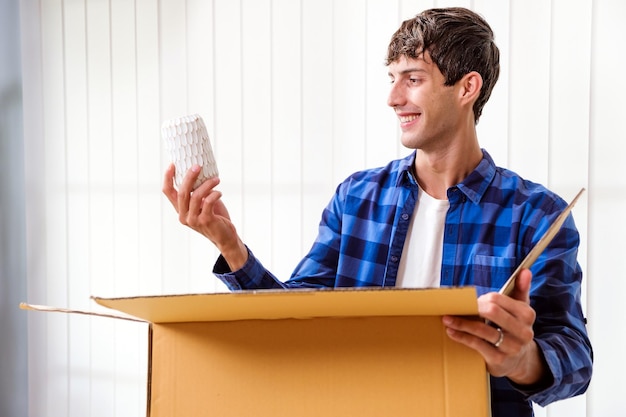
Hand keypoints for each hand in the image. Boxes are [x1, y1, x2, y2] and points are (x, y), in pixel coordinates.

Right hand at [162, 163, 247, 269]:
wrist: (225, 237)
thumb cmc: (215, 218)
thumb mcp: (203, 204)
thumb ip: (198, 192)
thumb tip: (201, 173)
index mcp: (180, 210)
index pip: (168, 192)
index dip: (168, 177)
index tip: (172, 164)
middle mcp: (183, 215)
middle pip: (182, 192)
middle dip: (189, 176)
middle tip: (198, 166)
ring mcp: (193, 219)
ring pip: (196, 196)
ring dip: (207, 184)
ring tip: (216, 180)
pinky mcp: (205, 221)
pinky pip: (208, 202)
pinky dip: (215, 194)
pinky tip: (219, 192)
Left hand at [442, 269, 548, 384]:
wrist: (520, 361)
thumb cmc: (514, 328)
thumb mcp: (521, 309)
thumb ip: (521, 289)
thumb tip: (525, 270)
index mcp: (527, 315)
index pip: (497, 299)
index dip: (480, 299)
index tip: (470, 301)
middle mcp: (523, 332)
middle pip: (491, 312)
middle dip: (471, 309)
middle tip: (455, 308)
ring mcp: (511, 347)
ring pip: (482, 330)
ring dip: (461, 323)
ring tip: (446, 318)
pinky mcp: (499, 359)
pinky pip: (477, 344)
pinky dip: (462, 336)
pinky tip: (451, 331)